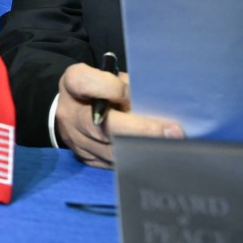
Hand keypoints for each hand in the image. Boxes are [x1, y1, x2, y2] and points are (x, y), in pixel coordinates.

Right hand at [55, 62, 183, 168]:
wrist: (76, 111)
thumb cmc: (101, 90)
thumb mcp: (110, 78)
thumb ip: (127, 87)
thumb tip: (160, 107)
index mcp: (73, 85)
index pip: (86, 82)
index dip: (111, 88)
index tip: (133, 94)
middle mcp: (70, 114)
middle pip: (103, 126)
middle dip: (140, 130)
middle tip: (172, 132)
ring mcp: (75, 140)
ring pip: (112, 151)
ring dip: (144, 149)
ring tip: (171, 146)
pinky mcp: (85, 159)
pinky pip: (113, 164)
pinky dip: (136, 160)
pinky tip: (155, 156)